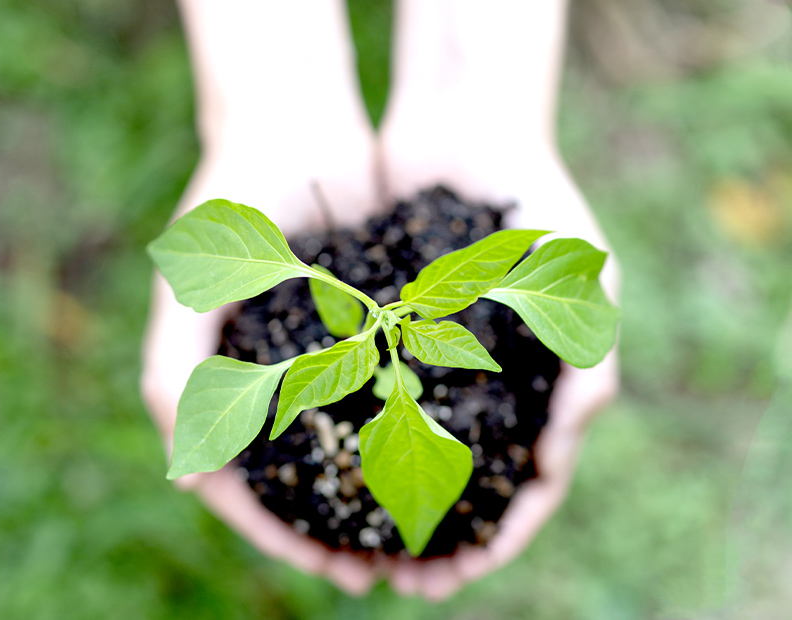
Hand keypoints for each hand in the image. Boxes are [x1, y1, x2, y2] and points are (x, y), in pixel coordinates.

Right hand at [141, 108, 391, 594]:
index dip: (282, 534)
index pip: (248, 487)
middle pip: (310, 478)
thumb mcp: (189, 295)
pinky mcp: (378, 326)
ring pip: (360, 444)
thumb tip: (190, 485)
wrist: (290, 127)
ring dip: (387, 493)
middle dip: (343, 530)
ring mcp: (330, 356)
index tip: (327, 567)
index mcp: (226, 387)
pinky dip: (421, 428)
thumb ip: (177, 380)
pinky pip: (401, 390)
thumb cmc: (226, 207)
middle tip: (385, 574)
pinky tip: (453, 458)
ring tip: (425, 534)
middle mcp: (278, 380)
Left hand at [374, 89, 619, 601]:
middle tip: (402, 582)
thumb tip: (559, 458)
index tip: (465, 573)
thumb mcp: (581, 282)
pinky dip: (342, 437)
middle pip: (455, 480)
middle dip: (432, 536)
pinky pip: (353, 396)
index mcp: (530, 386)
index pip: (521, 484)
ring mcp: (420, 358)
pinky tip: (319, 472)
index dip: (498, 534)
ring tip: (355, 552)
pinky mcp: (370, 330)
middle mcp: (472, 381)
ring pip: (398, 450)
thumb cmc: (537, 200)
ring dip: (381, 503)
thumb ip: (587, 366)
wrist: (466, 126)